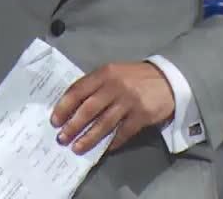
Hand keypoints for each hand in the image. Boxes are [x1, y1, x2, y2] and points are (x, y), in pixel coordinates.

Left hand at [50, 62, 174, 154]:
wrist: (168, 79)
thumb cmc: (135, 78)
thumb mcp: (114, 73)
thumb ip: (96, 86)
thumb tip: (72, 108)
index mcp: (104, 73)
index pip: (78, 90)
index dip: (64, 106)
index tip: (55, 121)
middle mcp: (115, 86)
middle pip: (88, 109)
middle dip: (73, 126)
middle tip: (62, 138)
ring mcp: (129, 101)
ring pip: (104, 123)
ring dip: (88, 138)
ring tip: (77, 148)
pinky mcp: (142, 115)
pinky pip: (123, 132)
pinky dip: (112, 142)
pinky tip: (104, 149)